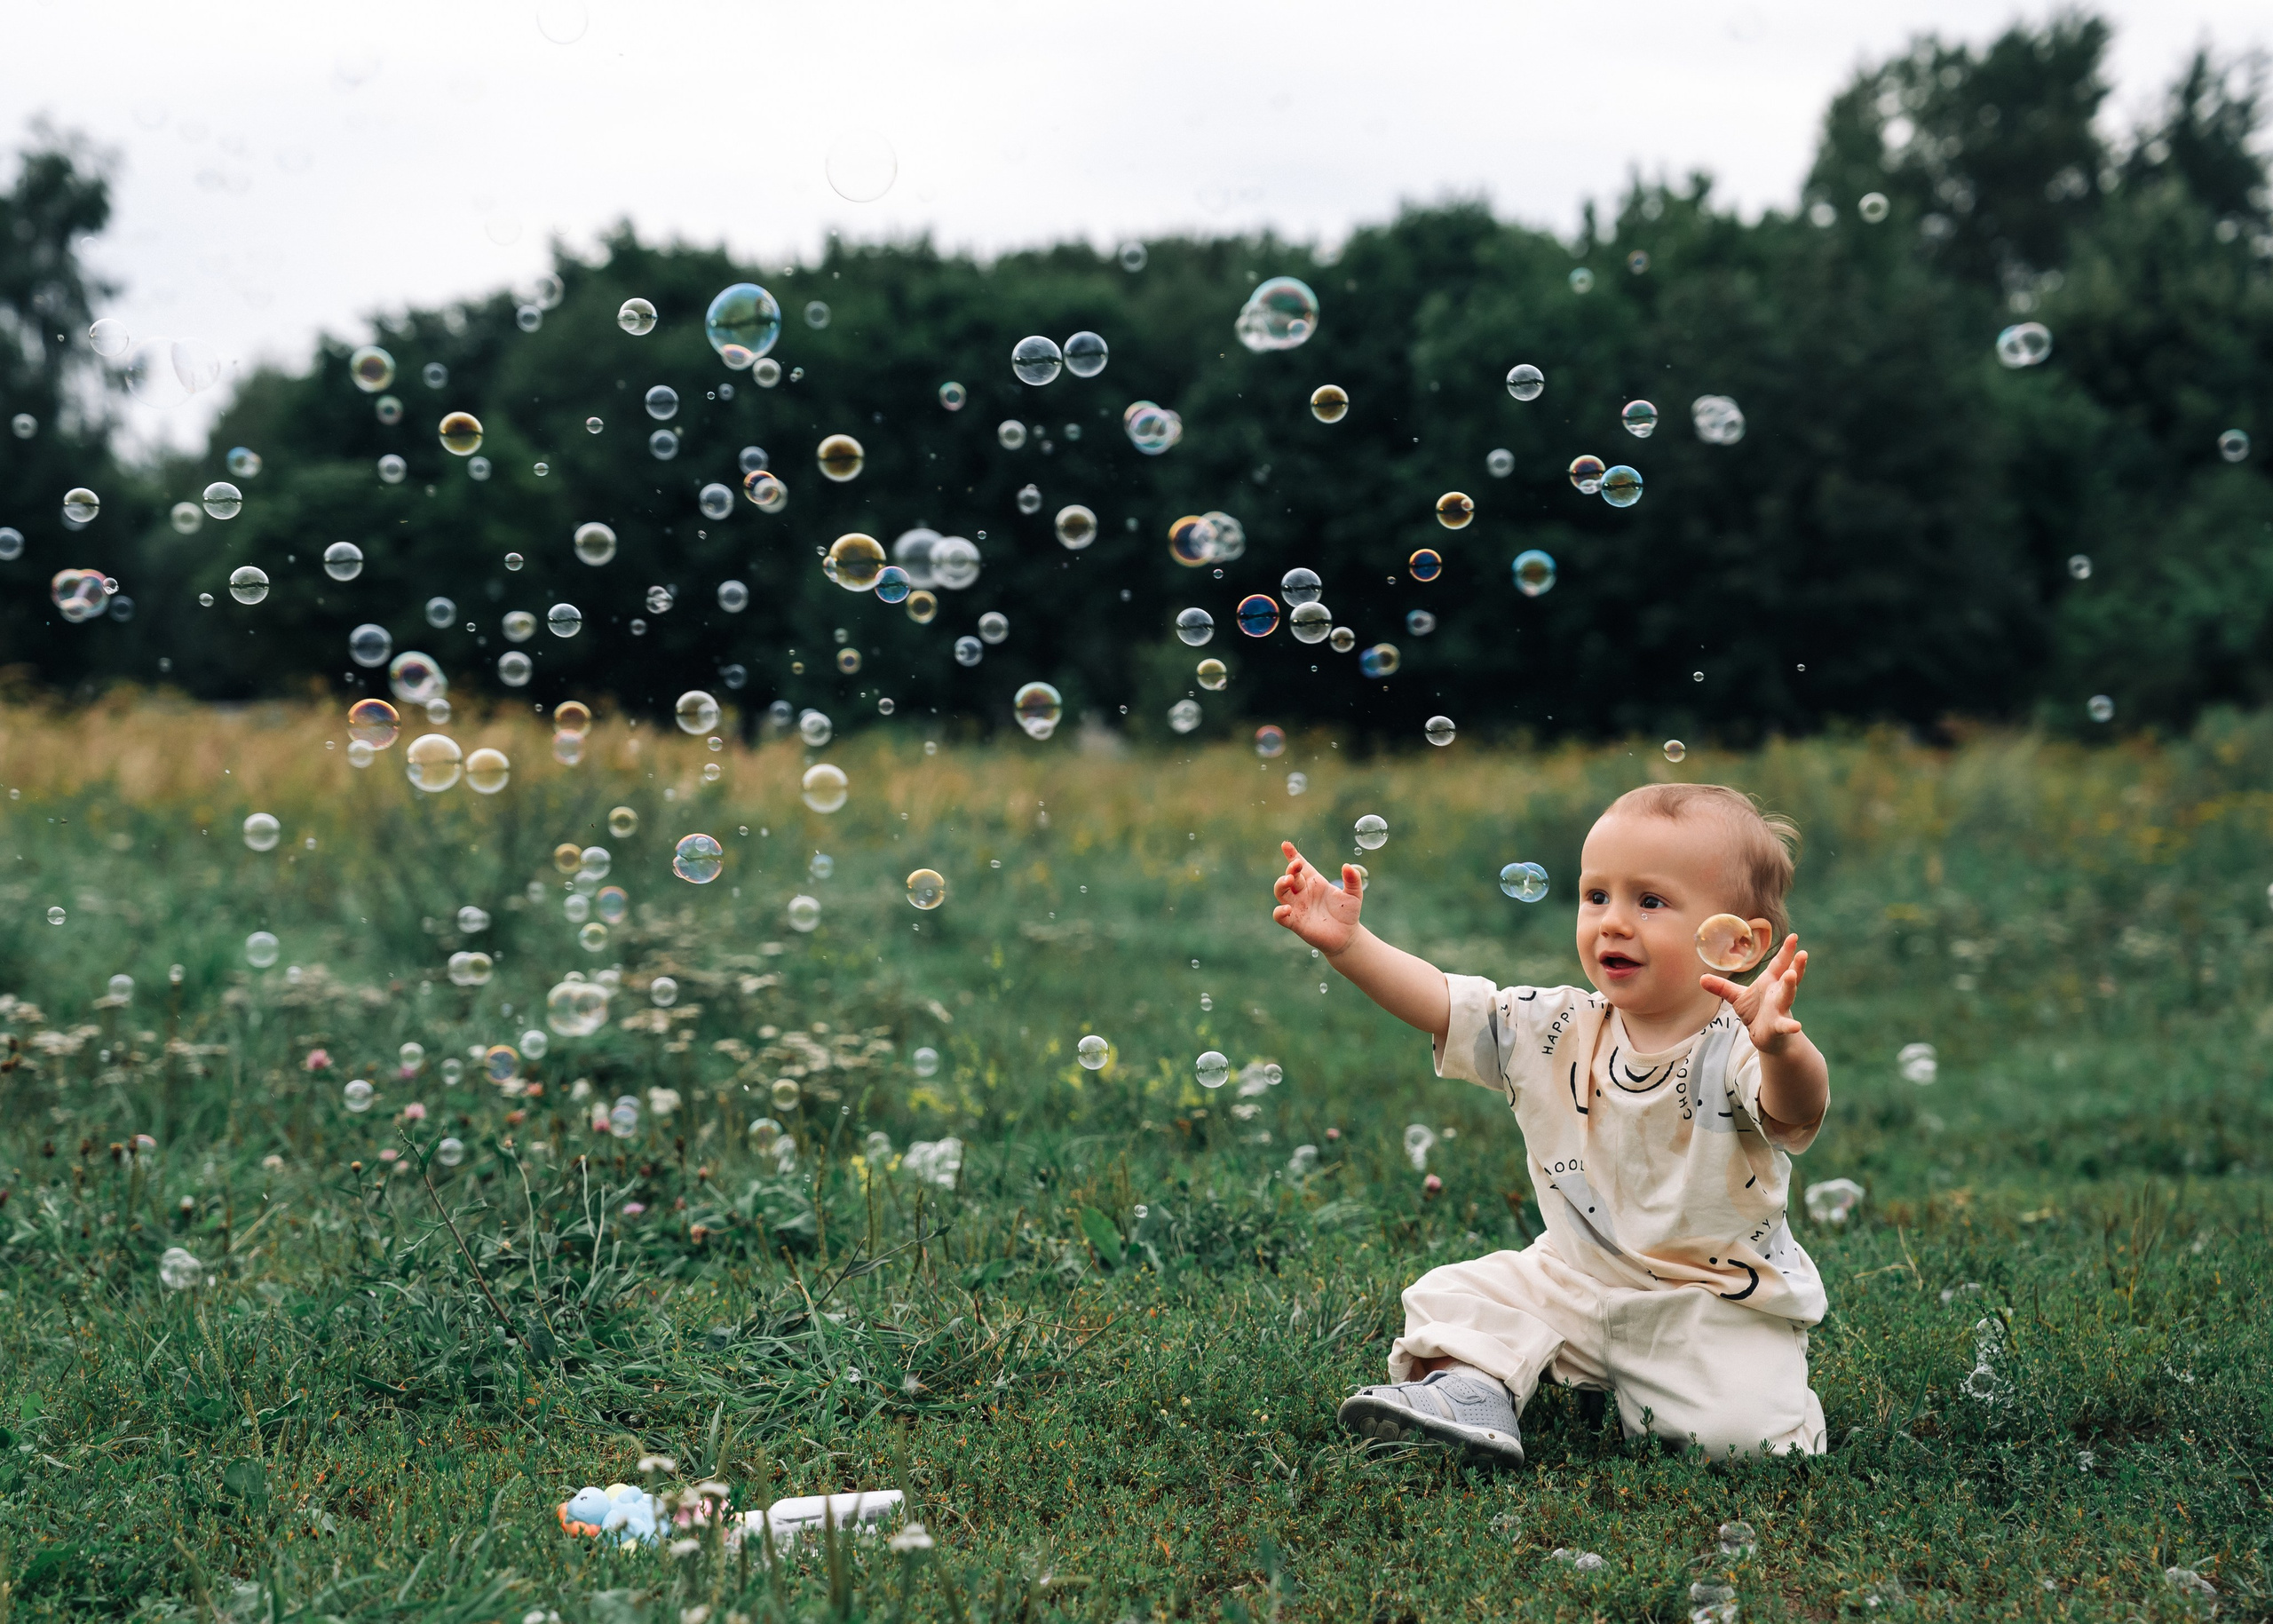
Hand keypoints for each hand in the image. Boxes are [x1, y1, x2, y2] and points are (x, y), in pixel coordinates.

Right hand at [1271, 840, 1362, 955]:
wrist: (1347, 936)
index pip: (1300, 866)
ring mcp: (1297, 907)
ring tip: (1289, 880)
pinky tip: (1287, 908)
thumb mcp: (1354, 894)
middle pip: (1289, 876)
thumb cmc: (1348, 913)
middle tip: (1296, 866)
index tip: (1286, 844)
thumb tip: (1347, 866)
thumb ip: (1352, 880)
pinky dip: (1279, 911)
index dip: (1292, 855)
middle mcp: (1303, 893)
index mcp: (1314, 882)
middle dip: (1290, 869)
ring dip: (1281, 884)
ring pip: (1280, 892)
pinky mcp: (1295, 922)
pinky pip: (1280, 916)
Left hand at [1701, 933, 1808, 1054]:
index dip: (1786, 951)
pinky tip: (1796, 1026)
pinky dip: (1790, 1026)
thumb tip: (1701, 978)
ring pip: (1787, 996)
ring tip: (1792, 975)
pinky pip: (1784, 1025)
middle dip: (1796, 965)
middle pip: (1788, 977)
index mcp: (1770, 982)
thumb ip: (1721, 987)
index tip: (1793, 937)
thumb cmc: (1755, 1012)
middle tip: (1802, 953)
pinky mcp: (1778, 1026)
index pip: (1779, 964)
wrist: (1766, 1037)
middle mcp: (1778, 993)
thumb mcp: (1737, 997)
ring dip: (1790, 986)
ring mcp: (1780, 1009)